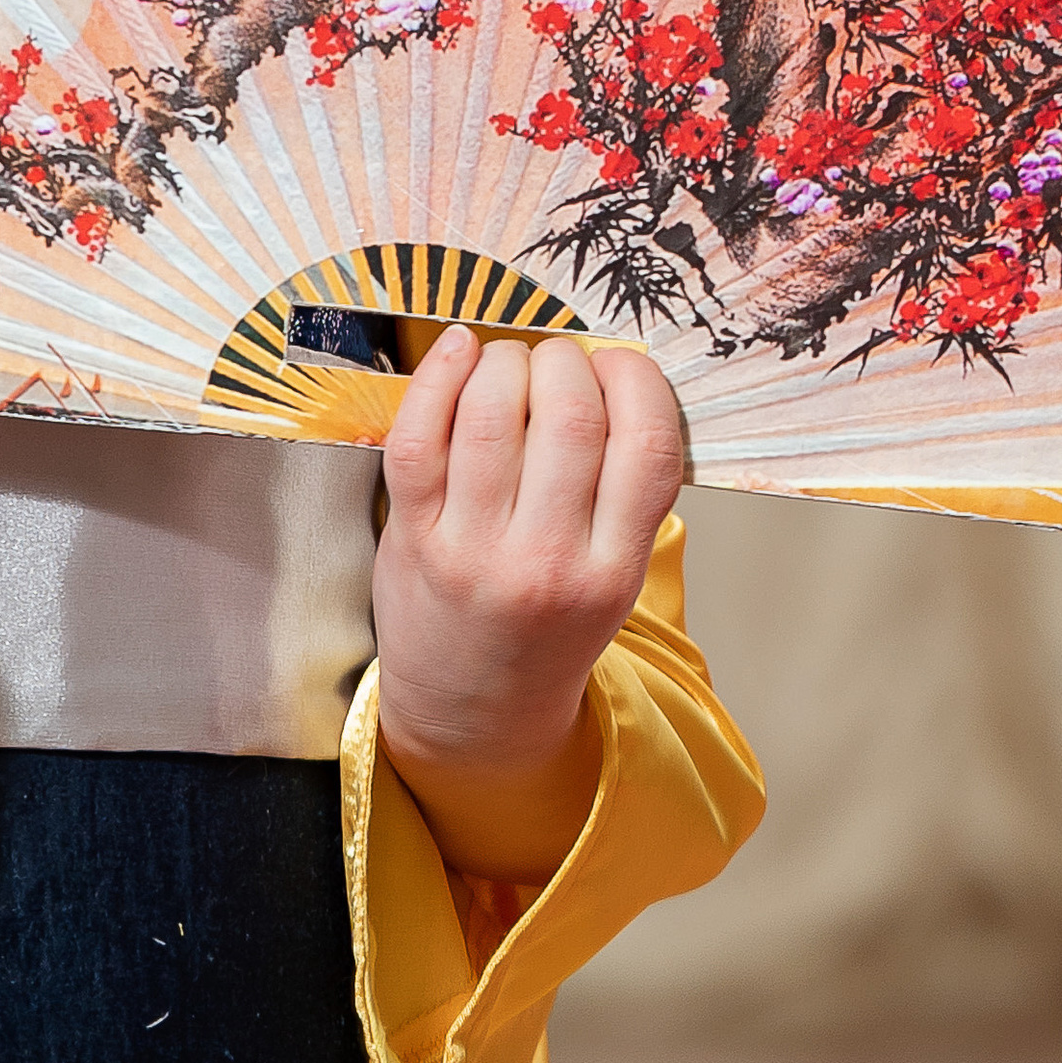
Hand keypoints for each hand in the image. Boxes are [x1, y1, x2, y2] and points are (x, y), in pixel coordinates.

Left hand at [371, 328, 684, 882]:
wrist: (471, 713)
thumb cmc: (544, 629)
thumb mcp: (613, 581)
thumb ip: (623, 496)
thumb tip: (617, 378)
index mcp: (614, 572)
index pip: (649, 447)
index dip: (638, 381)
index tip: (619, 366)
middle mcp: (548, 562)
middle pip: (569, 416)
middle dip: (565, 362)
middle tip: (557, 364)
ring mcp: (474, 550)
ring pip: (493, 412)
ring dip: (504, 361)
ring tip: (508, 363)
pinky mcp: (412, 536)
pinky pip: (420, 436)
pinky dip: (438, 377)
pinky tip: (458, 349)